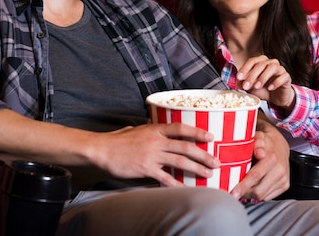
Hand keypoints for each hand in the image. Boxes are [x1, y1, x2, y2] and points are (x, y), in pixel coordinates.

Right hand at [92, 123, 220, 187]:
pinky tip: (186, 189)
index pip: (181, 128)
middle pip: (186, 147)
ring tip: (208, 173)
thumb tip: (156, 129)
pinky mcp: (145, 168)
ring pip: (180, 162)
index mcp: (155, 129)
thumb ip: (150, 131)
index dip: (198, 131)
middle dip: (204, 154)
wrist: (102, 149)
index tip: (211, 136)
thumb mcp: (136, 130)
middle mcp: (156, 141)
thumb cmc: (118, 140)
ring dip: (197, 168)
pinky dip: (177, 184)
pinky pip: (165, 178)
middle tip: (216, 161)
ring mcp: (152, 155)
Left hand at [230, 118, 289, 200]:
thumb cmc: (265, 142)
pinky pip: (267, 197)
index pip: (255, 176)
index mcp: (272, 158)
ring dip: (250, 194)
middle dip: (244, 193)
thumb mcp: (259, 137)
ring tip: (242, 188)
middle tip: (234, 191)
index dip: (242, 186)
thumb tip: (259, 152)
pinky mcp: (284, 186)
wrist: (280, 146)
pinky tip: (253, 186)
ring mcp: (283, 180)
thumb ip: (257, 141)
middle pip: (258, 191)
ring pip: (262, 196)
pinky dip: (258, 194)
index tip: (233, 192)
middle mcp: (279, 170)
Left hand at [237, 56, 294, 109]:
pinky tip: (270, 88)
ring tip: (257, 86)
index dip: (244, 69)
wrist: (277, 97)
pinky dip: (276, 82)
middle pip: (260, 64)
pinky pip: (283, 76)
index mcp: (261, 62)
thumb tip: (236, 83)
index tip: (239, 77)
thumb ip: (244, 84)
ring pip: (272, 67)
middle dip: (252, 75)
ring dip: (263, 77)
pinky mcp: (287, 77)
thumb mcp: (251, 88)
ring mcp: (280, 68)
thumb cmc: (264, 89)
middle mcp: (270, 62)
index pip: (252, 61)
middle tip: (246, 86)